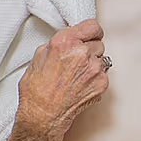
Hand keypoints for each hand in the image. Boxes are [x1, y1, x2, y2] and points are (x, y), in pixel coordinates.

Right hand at [15, 19, 107, 138]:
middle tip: (77, 60)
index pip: (92, 26)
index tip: (88, 36)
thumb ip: (58, 43)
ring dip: (93, 63)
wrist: (43, 115)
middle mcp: (82, 53)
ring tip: (77, 74)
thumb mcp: (39, 55)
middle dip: (89, 49)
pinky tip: (81, 84)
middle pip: (98, 42)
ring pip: (102, 58)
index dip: (89, 32)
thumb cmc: (37, 89)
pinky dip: (95, 78)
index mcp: (65, 42)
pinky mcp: (102, 83)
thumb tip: (69, 39)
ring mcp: (95, 69)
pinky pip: (103, 74)